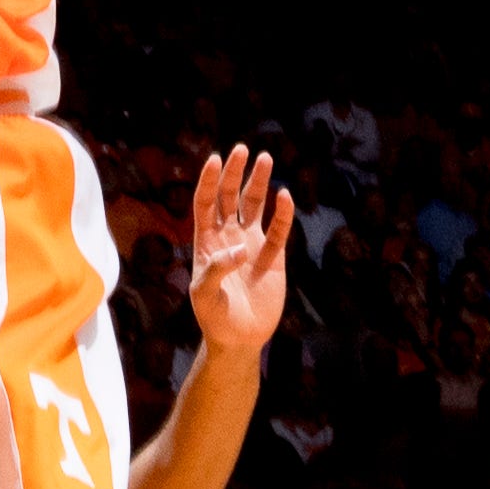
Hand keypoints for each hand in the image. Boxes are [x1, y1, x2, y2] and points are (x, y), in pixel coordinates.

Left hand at [184, 146, 294, 351]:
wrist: (238, 339)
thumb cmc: (214, 318)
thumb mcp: (206, 295)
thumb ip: (218, 270)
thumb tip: (240, 249)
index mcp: (206, 241)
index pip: (205, 203)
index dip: (209, 181)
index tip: (216, 159)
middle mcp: (227, 237)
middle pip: (230, 197)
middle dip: (235, 173)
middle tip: (243, 149)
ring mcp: (251, 245)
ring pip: (254, 207)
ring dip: (259, 183)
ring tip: (265, 158)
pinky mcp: (272, 258)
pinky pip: (278, 231)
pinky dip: (282, 214)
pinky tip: (284, 197)